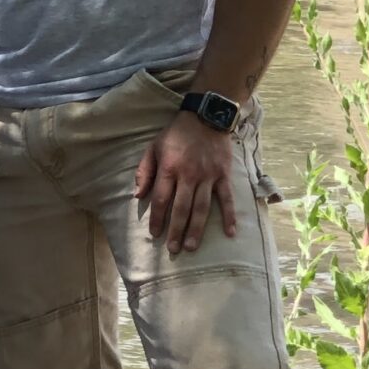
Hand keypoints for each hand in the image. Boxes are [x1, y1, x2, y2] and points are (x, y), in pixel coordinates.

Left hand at [135, 112, 236, 252]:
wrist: (206, 118)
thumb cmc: (176, 135)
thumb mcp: (153, 148)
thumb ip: (144, 171)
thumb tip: (138, 195)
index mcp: (169, 169)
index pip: (162, 199)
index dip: (158, 218)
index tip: (155, 234)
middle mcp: (189, 176)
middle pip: (181, 208)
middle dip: (176, 230)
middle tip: (174, 250)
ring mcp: (208, 177)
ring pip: (201, 208)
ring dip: (197, 229)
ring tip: (191, 246)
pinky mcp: (224, 176)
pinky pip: (227, 199)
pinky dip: (229, 216)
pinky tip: (230, 233)